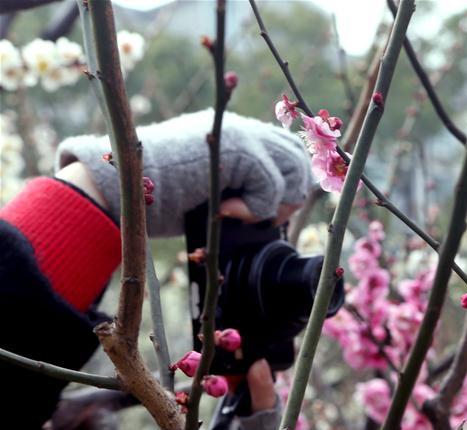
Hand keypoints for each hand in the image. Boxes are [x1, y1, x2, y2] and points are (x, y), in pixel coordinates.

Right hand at [56, 110, 310, 236]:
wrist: (125, 186)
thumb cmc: (161, 198)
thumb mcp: (210, 192)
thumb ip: (242, 190)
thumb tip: (278, 210)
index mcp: (236, 135)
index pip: (287, 151)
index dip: (288, 185)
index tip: (268, 214)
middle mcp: (242, 128)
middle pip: (298, 158)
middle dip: (291, 195)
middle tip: (265, 220)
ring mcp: (241, 134)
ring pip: (292, 168)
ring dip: (276, 202)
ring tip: (247, 217)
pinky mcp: (238, 149)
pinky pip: (272, 185)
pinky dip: (255, 209)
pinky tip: (225, 211)